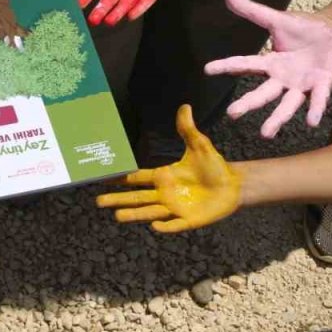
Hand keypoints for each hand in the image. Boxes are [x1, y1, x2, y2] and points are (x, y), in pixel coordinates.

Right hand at [95, 105, 239, 232]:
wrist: (233, 185)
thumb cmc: (214, 167)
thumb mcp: (200, 145)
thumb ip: (188, 129)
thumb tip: (185, 106)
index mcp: (164, 176)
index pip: (137, 178)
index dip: (121, 178)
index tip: (103, 178)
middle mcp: (165, 194)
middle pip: (136, 197)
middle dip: (118, 199)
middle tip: (99, 201)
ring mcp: (175, 208)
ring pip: (149, 211)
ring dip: (134, 214)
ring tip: (117, 216)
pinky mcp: (188, 220)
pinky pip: (174, 224)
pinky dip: (165, 226)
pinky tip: (154, 226)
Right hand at [204, 0, 331, 137]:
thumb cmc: (306, 29)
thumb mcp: (276, 19)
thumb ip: (253, 11)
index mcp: (270, 63)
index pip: (245, 65)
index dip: (226, 66)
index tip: (207, 69)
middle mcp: (283, 79)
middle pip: (262, 94)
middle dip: (247, 104)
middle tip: (232, 114)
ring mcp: (302, 84)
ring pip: (286, 105)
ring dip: (277, 119)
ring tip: (265, 133)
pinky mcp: (322, 84)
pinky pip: (317, 100)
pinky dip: (315, 110)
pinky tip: (310, 122)